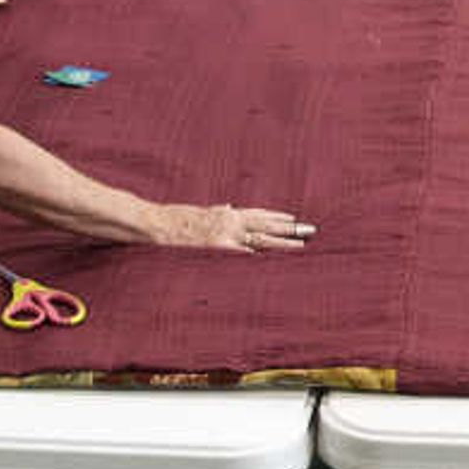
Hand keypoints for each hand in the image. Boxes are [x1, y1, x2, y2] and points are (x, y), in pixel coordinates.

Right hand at [153, 202, 314, 252]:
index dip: (277, 217)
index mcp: (226, 214)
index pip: (258, 214)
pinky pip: (242, 254)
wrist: (157, 224)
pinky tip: (273, 261)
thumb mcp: (200, 211)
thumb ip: (217, 211)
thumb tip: (230, 207)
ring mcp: (225, 236)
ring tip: (302, 245)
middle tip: (311, 230)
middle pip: (266, 225)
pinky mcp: (217, 248)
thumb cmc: (175, 219)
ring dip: (282, 242)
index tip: (294, 218)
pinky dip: (257, 256)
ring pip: (260, 240)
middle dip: (289, 228)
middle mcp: (230, 222)